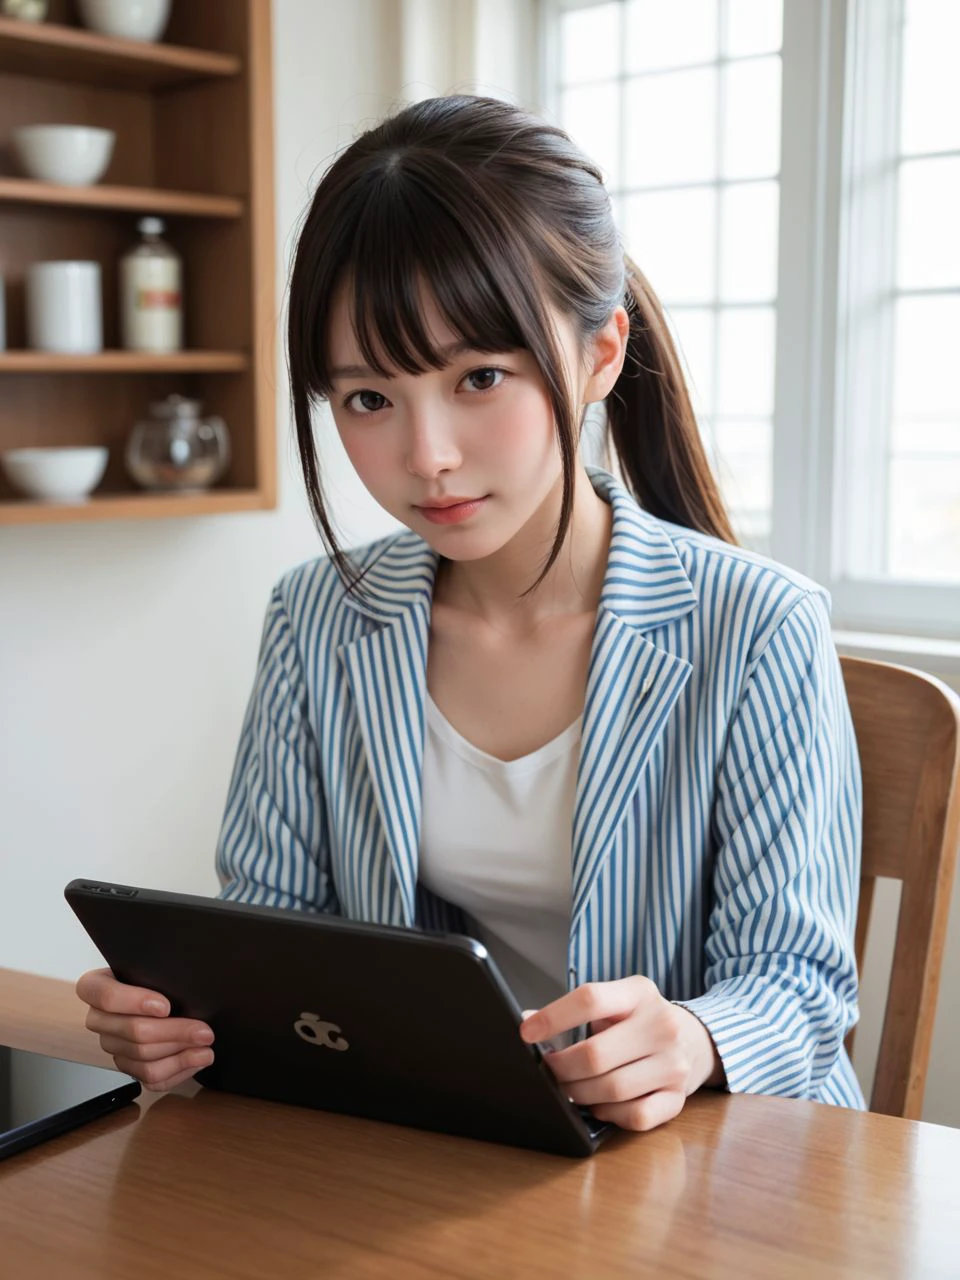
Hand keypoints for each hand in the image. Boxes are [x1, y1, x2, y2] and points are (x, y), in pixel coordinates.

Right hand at [75, 967, 214, 1091]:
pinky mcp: (127, 1065)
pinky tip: (196, 1059)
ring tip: (205, 1047)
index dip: (136, 1002)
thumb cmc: (157, 976)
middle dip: (174, 1032)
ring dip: (179, 1054)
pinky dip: (177, 1069)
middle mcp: (99, 1018)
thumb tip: (184, 979)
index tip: (166, 1006)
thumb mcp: (156, 965)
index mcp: (96, 987)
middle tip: (203, 1031)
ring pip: (143, 1057)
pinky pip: (149, 1077)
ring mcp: (112, 1044)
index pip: (107, 996)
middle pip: (133, 1031)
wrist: (163, 992)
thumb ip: (161, 970)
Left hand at [519, 975, 724, 1131]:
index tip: (527, 1032)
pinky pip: (635, 1116)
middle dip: (561, 1068)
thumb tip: (527, 1022)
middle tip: (549, 1071)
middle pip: (595, 1054)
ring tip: (570, 1088)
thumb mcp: (614, 1003)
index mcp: (639, 992)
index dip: (552, 1017)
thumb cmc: (639, 1020)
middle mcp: (661, 1024)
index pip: (590, 999)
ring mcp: (673, 1063)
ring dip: (580, 1094)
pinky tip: (600, 1103)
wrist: (694, 1039)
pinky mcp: (678, 1098)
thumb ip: (573, 1011)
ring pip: (611, 1089)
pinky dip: (609, 1114)